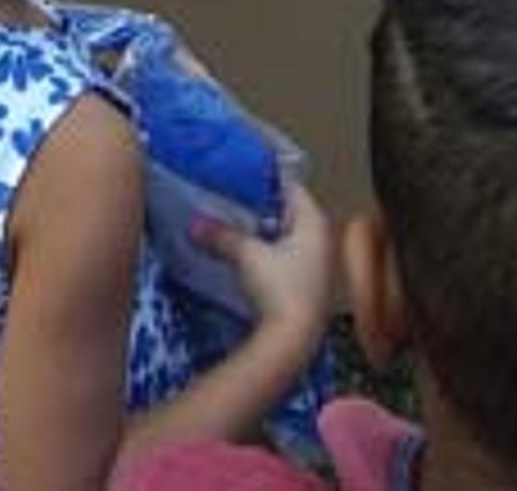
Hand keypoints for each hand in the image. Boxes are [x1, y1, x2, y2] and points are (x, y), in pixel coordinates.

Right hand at [207, 181, 336, 344]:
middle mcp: (321, 239)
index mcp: (314, 222)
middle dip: (259, 207)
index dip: (264, 179)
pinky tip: (243, 256)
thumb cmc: (279, 287)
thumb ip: (222, 235)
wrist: (294, 341)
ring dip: (261, 232)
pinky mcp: (307, 286)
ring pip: (285, 237)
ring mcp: (317, 264)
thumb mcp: (246, 255)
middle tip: (228, 198)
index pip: (291, 186)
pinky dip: (265, 252)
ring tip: (230, 225)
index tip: (238, 174)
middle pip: (288, 212)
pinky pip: (284, 257)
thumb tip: (195, 223)